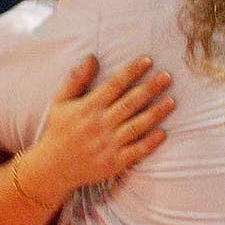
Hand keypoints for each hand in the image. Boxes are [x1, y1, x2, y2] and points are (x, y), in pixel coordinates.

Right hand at [21, 55, 173, 203]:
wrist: (52, 168)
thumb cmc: (58, 130)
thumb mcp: (60, 102)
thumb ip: (76, 79)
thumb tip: (92, 57)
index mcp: (88, 108)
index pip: (114, 85)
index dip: (132, 71)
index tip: (147, 60)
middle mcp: (99, 124)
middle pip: (130, 103)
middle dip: (150, 88)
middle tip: (167, 76)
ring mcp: (108, 144)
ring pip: (136, 126)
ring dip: (155, 113)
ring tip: (172, 101)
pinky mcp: (114, 162)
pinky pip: (135, 151)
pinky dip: (149, 143)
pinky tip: (163, 132)